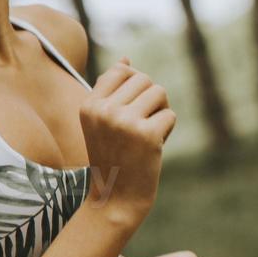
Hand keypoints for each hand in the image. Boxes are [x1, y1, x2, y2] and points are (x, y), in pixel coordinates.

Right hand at [80, 55, 175, 227]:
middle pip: (143, 79)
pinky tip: (153, 147)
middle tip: (139, 126)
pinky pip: (169, 115)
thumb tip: (126, 59)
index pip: (121, 71)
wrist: (115, 197)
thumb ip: (111, 90)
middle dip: (149, 100)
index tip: (126, 113)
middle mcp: (103, 111)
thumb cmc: (112, 156)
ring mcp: (124, 122)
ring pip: (159, 93)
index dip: (133, 89)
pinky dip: (166, 130)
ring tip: (146, 134)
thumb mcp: (102, 121)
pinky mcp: (146, 134)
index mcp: (88, 105)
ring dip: (160, 112)